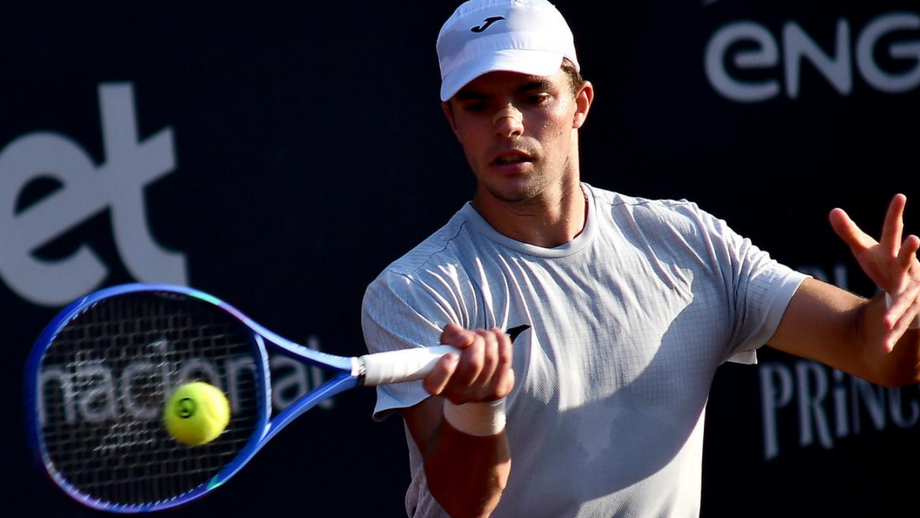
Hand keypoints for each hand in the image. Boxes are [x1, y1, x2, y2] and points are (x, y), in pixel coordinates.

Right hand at [423, 323, 513, 404]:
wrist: (475, 375)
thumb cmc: (456, 353)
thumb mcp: (446, 342)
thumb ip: (451, 335)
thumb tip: (467, 340)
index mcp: (436, 385)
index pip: (435, 385)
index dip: (445, 369)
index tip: (451, 354)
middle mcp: (456, 395)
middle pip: (473, 364)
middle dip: (477, 341)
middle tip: (473, 336)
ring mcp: (479, 396)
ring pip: (491, 360)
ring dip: (489, 339)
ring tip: (484, 335)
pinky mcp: (498, 392)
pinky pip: (505, 361)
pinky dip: (503, 343)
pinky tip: (497, 336)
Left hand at [830, 194, 919, 348]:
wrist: (908, 287)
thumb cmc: (885, 264)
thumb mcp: (866, 249)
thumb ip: (850, 232)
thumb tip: (832, 211)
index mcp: (894, 252)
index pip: (893, 230)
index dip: (895, 213)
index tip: (900, 195)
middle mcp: (907, 269)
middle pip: (907, 259)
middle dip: (911, 250)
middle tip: (916, 238)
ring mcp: (912, 291)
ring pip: (904, 300)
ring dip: (894, 311)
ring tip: (883, 323)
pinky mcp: (910, 311)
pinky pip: (901, 325)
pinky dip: (892, 336)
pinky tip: (882, 348)